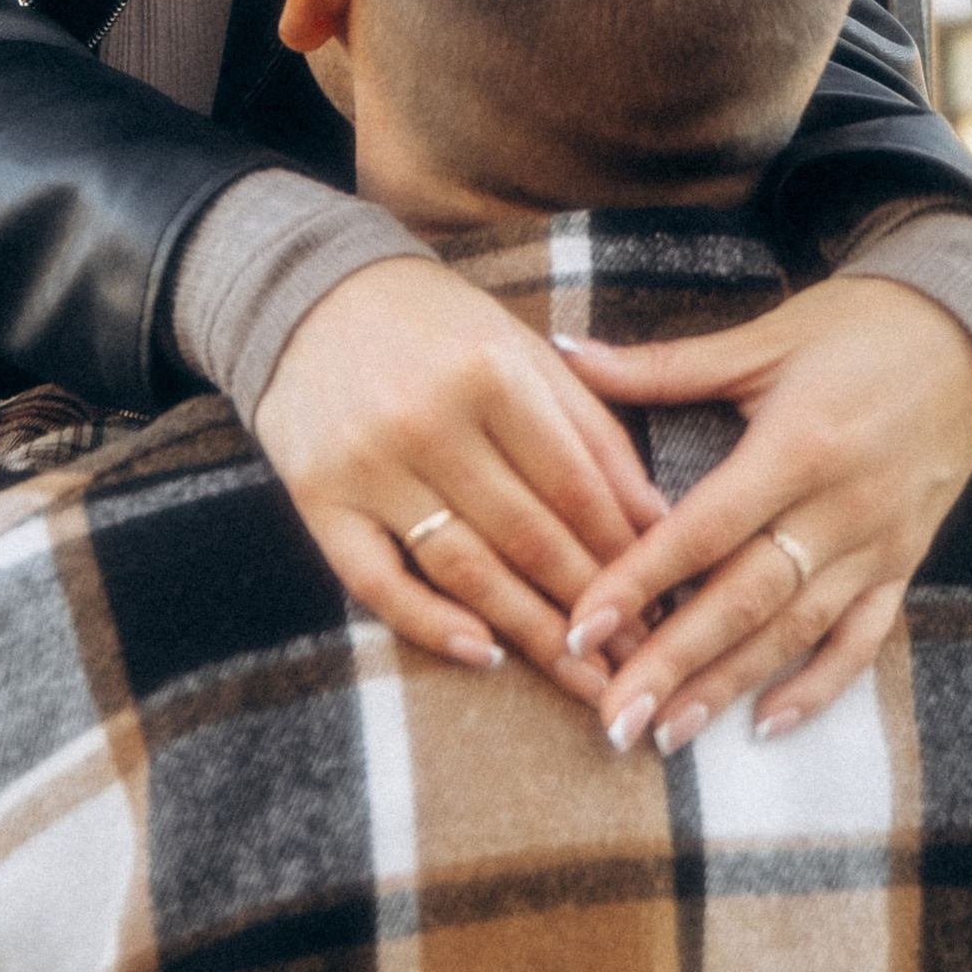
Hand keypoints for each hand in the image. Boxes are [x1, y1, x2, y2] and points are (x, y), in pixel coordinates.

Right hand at [252, 256, 667, 702]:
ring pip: (466, 569)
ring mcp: (367, 464)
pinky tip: (485, 655)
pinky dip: (432, 624)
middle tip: (638, 660)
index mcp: (489, 371)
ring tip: (585, 679)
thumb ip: (590, 427)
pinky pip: (377, 582)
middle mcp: (427, 419)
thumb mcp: (521, 348)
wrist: (309, 293)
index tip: (662, 599)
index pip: (574, 485)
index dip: (624, 552)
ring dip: (532, 633)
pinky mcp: (317, 498)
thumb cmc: (436, 323)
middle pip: (527, 536)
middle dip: (591, 606)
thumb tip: (657, 517)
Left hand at [552, 276, 971, 754]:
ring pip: (795, 631)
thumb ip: (665, 365)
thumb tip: (564, 354)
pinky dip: (818, 687)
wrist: (970, 334)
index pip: (704, 530)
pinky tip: (766, 726)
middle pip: (745, 600)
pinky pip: (861, 640)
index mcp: (798, 446)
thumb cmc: (856, 329)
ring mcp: (878, 544)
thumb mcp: (762, 339)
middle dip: (673, 663)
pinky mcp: (904, 564)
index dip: (638, 581)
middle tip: (614, 717)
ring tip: (668, 733)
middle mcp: (840, 507)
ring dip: (729, 686)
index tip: (579, 627)